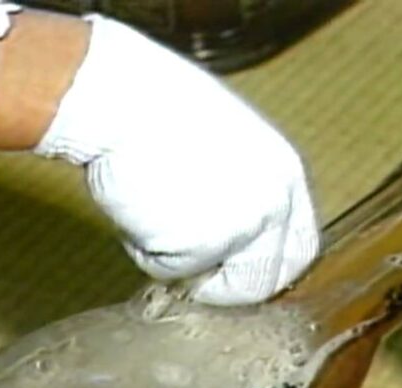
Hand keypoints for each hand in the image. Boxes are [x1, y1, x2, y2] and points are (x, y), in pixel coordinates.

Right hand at [0, 2, 320, 306]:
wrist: (101, 91)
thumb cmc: (147, 113)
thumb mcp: (215, 147)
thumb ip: (239, 193)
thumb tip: (243, 244)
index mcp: (281, 170)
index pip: (300, 244)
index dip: (267, 269)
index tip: (239, 280)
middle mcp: (274, 192)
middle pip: (271, 275)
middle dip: (230, 277)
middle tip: (192, 267)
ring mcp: (245, 214)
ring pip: (224, 283)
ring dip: (187, 266)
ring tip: (152, 217)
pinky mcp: (205, 232)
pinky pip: (183, 276)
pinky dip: (158, 262)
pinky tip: (135, 217)